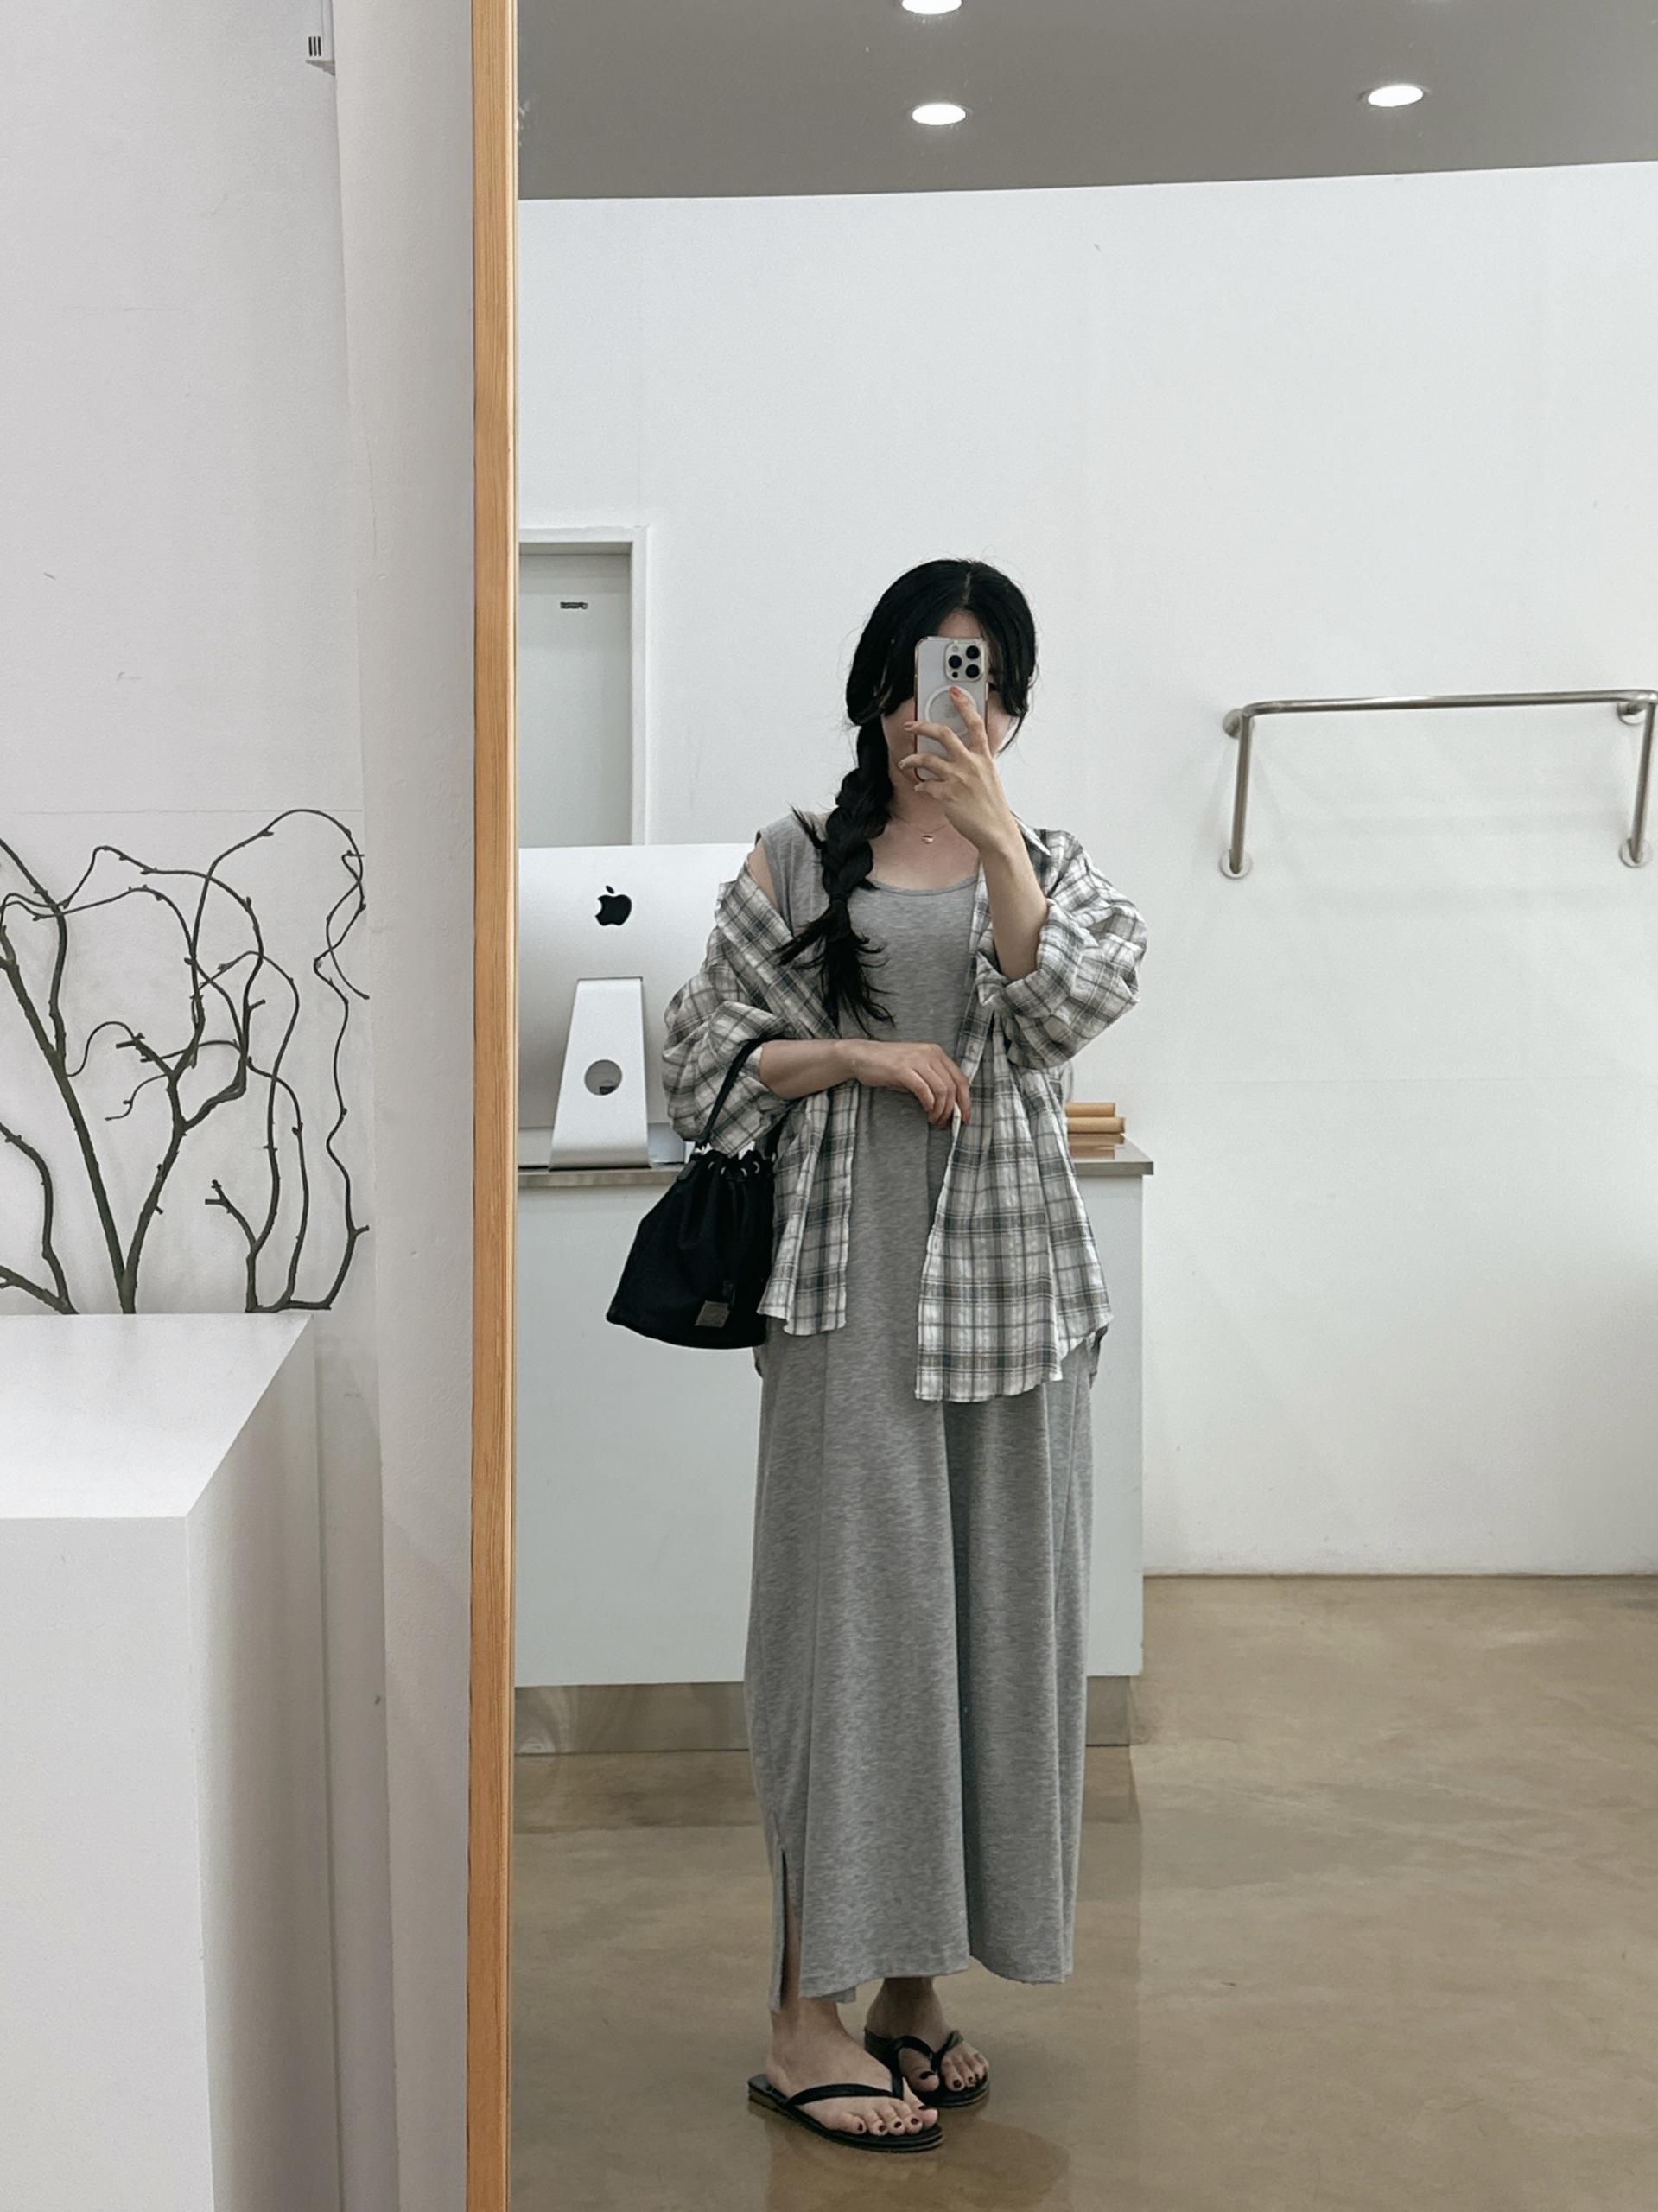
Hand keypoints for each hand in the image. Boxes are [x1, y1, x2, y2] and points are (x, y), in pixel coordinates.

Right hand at [841, 1038, 970, 1126]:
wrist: (861, 1056)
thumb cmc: (888, 1066)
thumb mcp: (915, 1070)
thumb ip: (932, 1082)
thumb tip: (948, 1107)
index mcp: (936, 1053)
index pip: (960, 1078)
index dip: (965, 1100)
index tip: (963, 1117)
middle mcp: (929, 1053)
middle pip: (952, 1086)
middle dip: (951, 1110)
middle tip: (945, 1123)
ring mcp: (916, 1060)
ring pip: (941, 1089)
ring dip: (940, 1110)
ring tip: (933, 1120)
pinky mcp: (903, 1069)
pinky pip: (923, 1090)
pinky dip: (928, 1104)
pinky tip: (926, 1111)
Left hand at [898, 686, 1020, 854]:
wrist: (996, 831)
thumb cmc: (992, 808)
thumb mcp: (989, 778)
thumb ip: (975, 763)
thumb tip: (960, 758)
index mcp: (983, 757)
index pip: (974, 723)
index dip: (964, 704)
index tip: (954, 692)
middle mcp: (971, 764)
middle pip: (943, 734)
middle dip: (923, 726)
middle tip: (912, 726)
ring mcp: (958, 778)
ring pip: (927, 758)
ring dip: (911, 759)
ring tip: (905, 762)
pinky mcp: (946, 794)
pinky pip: (925, 784)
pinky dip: (920, 785)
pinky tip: (921, 787)